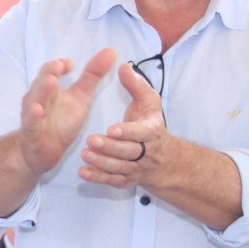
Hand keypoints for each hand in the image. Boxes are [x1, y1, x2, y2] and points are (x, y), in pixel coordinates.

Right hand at [11, 49, 116, 177]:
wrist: (42, 152)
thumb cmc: (60, 122)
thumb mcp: (80, 97)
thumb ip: (93, 75)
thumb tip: (110, 51)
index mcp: (49, 88)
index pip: (52, 70)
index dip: (60, 65)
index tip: (71, 63)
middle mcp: (38, 98)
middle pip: (42, 82)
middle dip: (50, 72)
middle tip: (59, 65)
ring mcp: (33, 115)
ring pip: (35, 100)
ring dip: (42, 91)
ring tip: (52, 81)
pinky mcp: (31, 133)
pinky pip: (31, 124)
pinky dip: (33, 117)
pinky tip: (39, 110)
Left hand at [80, 62, 165, 187]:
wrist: (165, 158)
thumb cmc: (149, 123)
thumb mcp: (148, 101)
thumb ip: (136, 85)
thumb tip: (124, 66)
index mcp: (152, 130)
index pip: (142, 132)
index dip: (128, 131)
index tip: (111, 128)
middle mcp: (146, 151)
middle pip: (129, 151)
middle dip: (110, 147)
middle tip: (91, 140)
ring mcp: (137, 167)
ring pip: (121, 167)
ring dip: (103, 162)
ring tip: (85, 154)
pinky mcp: (127, 178)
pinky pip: (114, 180)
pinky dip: (99, 178)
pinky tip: (83, 172)